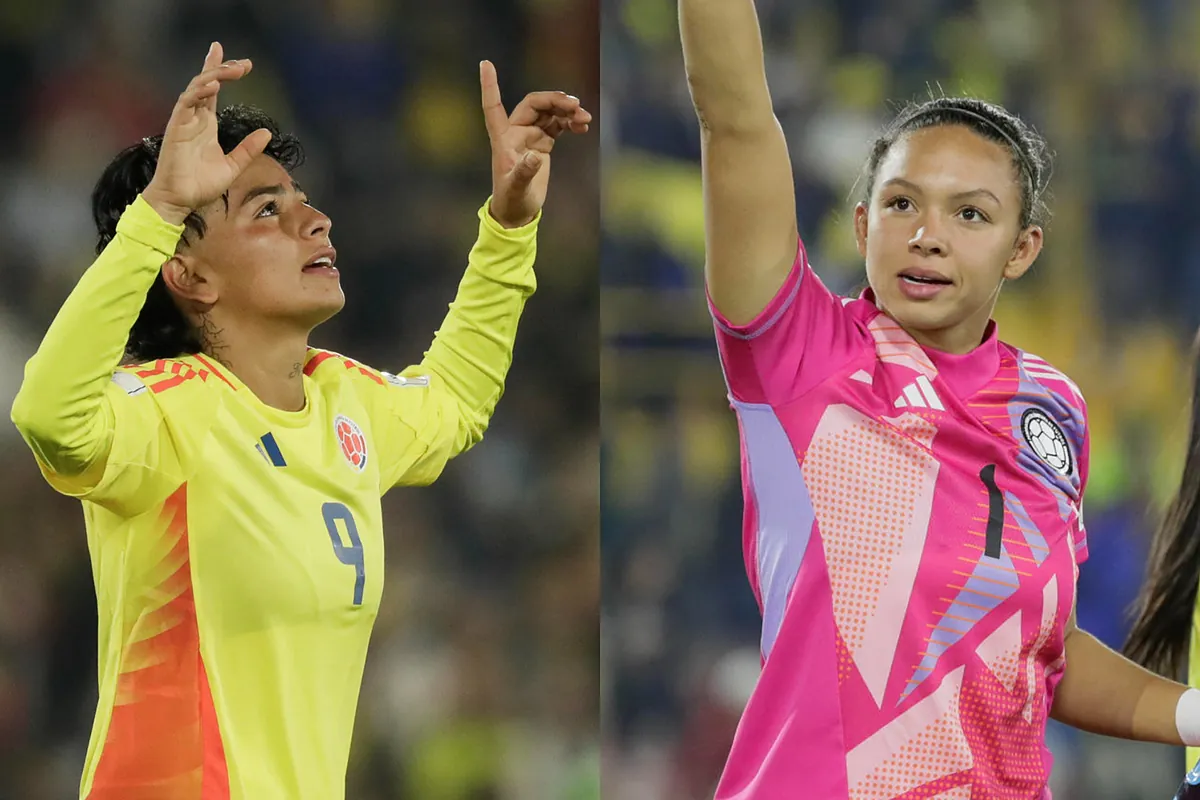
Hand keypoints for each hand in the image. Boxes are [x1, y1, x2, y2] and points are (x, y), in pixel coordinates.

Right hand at [142, 42, 270, 224]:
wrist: (180, 200)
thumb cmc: (201, 185)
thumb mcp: (233, 166)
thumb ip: (248, 149)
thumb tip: (267, 133)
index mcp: (206, 123)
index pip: (213, 90)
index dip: (222, 71)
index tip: (242, 62)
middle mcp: (195, 117)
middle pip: (205, 82)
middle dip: (222, 68)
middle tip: (244, 64)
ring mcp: (184, 120)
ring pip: (197, 88)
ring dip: (214, 75)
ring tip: (234, 69)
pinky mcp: (176, 127)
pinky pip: (186, 103)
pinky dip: (199, 92)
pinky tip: (213, 84)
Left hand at [480, 60, 590, 227]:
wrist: (519, 212)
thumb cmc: (511, 199)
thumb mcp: (516, 188)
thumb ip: (524, 172)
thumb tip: (535, 157)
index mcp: (502, 137)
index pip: (492, 105)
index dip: (490, 85)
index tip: (485, 62)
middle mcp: (515, 131)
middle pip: (534, 103)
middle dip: (555, 101)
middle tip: (576, 107)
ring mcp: (530, 135)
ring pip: (549, 112)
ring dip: (567, 111)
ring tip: (585, 119)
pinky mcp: (543, 142)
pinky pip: (558, 124)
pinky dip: (570, 122)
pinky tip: (583, 127)